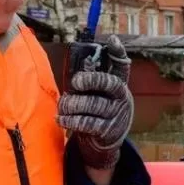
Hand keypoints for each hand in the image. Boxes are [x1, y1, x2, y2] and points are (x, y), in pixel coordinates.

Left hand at [58, 36, 133, 169]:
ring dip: (73, 104)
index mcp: (119, 84)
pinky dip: (71, 120)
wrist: (105, 144)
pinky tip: (61, 118)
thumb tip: (82, 67)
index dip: (118, 53)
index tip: (112, 40)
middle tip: (76, 82)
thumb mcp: (98, 95)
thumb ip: (91, 82)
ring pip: (93, 104)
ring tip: (63, 106)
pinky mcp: (107, 131)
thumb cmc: (97, 112)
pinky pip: (87, 123)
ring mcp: (116, 114)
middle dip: (91, 79)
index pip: (122, 66)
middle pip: (109, 83)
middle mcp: (121, 97)